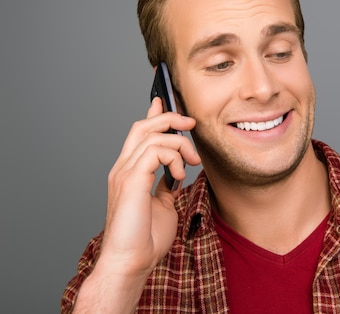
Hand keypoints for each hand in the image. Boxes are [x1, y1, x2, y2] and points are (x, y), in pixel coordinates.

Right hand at [74, 98, 200, 311]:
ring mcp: (124, 173)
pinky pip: (154, 150)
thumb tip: (175, 174)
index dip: (153, 114)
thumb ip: (165, 185)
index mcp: (129, 172)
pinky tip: (181, 173)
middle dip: (169, 118)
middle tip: (191, 124)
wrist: (131, 262)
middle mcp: (123, 168)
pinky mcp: (131, 180)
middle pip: (142, 126)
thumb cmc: (145, 239)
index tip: (165, 101)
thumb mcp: (162, 205)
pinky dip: (173, 156)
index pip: (139, 133)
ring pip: (152, 135)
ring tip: (192, 164)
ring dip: (179, 144)